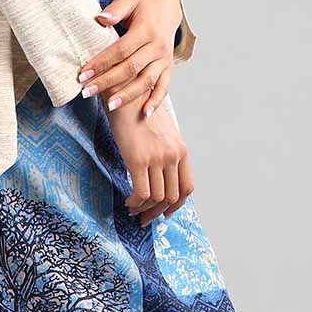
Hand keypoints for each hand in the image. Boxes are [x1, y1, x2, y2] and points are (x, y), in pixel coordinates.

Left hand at [75, 0, 184, 118]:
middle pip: (130, 68)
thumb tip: (100, 18)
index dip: (101, 62)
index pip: (120, 50)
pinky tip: (144, 113)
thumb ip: (115, 10)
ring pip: (146, 81)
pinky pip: (164, 86)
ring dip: (128, 95)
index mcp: (146, 30)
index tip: (83, 73)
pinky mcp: (169, 66)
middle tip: (87, 91)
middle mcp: (157, 46)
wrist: (168, 3)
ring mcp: (164, 58)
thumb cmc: (143, 3)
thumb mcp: (129, 0)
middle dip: (108, 82)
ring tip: (110, 105)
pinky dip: (156, 101)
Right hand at [105, 92, 193, 225]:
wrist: (124, 92)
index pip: (187, 188)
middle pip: (172, 196)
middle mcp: (173, 155)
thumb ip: (165, 151)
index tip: (165, 212)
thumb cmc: (138, 109)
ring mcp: (157, 158)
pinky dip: (135, 202)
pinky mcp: (138, 159)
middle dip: (158, 213)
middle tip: (145, 219)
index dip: (177, 205)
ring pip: (157, 198)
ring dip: (144, 210)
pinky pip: (141, 193)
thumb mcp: (161, 130)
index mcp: (181, 149)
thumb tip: (158, 174)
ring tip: (133, 209)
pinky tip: (127, 201)